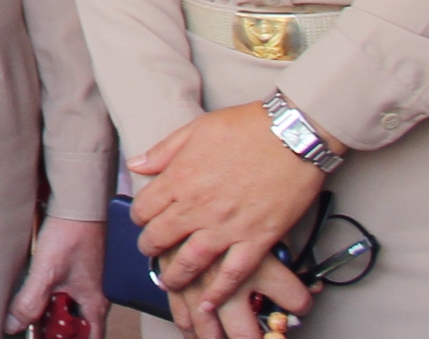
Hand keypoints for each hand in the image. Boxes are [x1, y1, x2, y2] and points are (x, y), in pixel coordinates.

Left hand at [4, 216, 106, 333]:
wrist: (78, 200)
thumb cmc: (73, 231)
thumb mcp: (47, 271)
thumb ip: (30, 300)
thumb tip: (14, 324)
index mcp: (95, 303)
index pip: (89, 337)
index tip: (50, 338)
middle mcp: (96, 294)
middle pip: (76, 324)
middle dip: (56, 326)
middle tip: (34, 324)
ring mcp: (88, 280)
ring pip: (69, 305)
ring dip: (51, 308)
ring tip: (30, 306)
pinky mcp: (79, 267)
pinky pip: (65, 288)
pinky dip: (51, 291)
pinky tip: (36, 285)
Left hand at [129, 103, 330, 334]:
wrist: (292, 135)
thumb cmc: (247, 127)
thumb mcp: (196, 130)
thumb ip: (163, 151)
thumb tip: (136, 165)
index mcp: (180, 178)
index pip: (145, 208)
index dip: (140, 218)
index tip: (143, 221)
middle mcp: (199, 206)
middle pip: (161, 237)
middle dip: (150, 249)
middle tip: (150, 253)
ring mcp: (227, 226)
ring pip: (191, 261)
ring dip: (176, 276)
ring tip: (170, 282)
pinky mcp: (256, 239)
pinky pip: (232, 273)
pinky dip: (218, 291)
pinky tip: (208, 301)